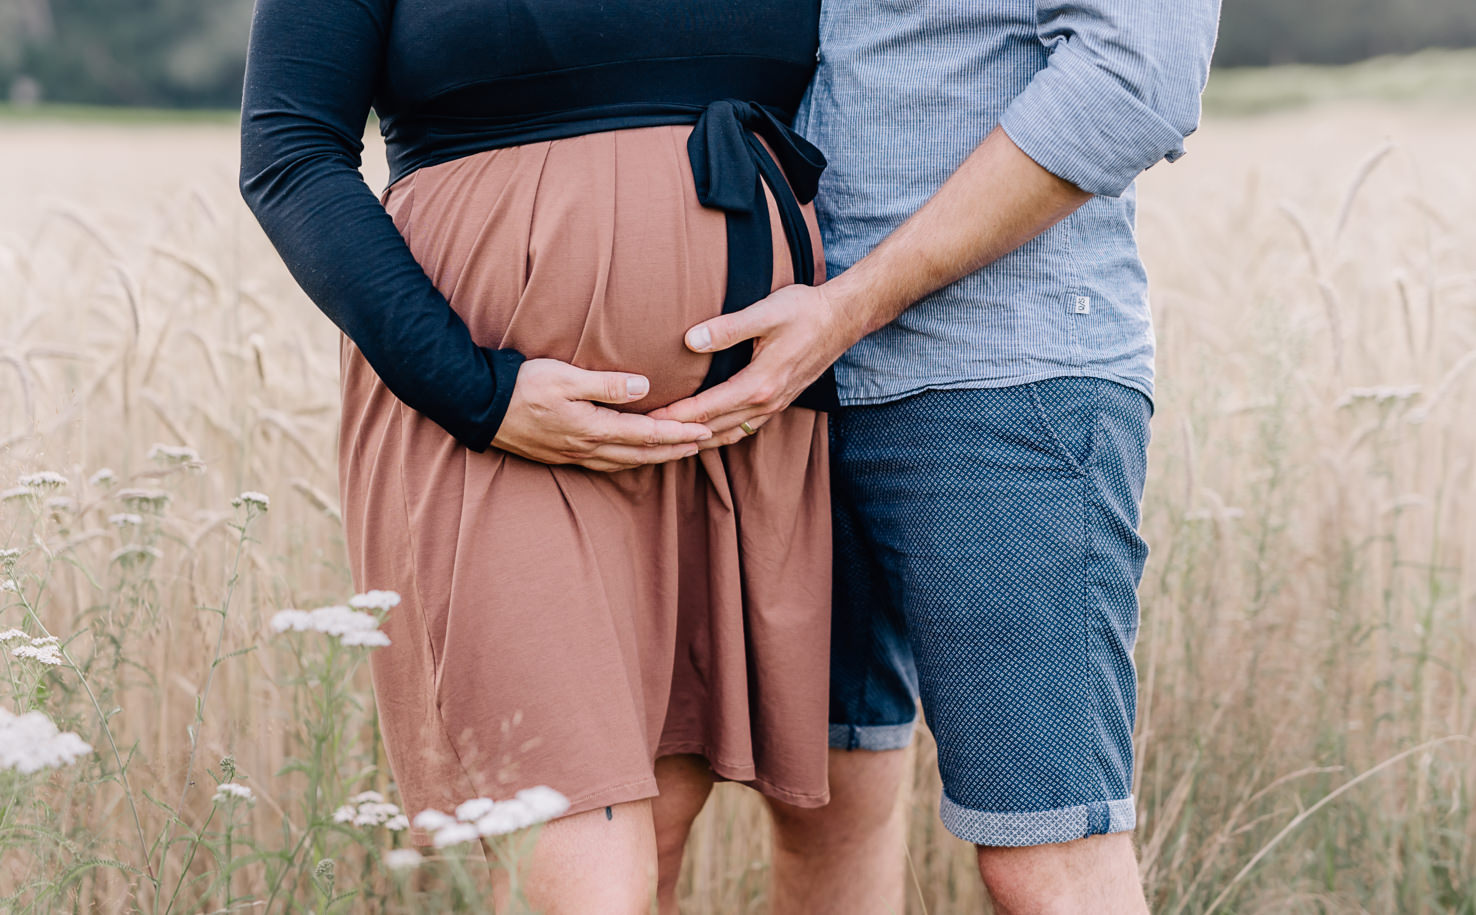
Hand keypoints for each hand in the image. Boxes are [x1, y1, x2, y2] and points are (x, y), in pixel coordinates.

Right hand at [492, 358, 713, 470]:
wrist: (478, 406)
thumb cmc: (521, 386)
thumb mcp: (563, 377)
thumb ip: (605, 384)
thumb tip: (644, 388)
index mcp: (592, 428)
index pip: (646, 434)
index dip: (677, 433)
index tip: (703, 430)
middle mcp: (587, 448)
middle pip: (641, 455)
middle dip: (674, 450)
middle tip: (702, 444)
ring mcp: (574, 456)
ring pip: (625, 463)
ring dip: (655, 459)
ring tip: (678, 452)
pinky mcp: (562, 456)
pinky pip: (606, 465)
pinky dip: (629, 462)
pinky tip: (634, 458)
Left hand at [649, 283, 861, 447]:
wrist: (843, 319)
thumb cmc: (804, 311)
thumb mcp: (765, 313)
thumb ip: (727, 328)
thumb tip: (691, 340)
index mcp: (759, 384)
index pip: (705, 409)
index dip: (673, 416)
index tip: (646, 420)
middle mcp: (766, 403)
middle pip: (713, 429)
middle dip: (678, 435)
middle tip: (646, 438)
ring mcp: (774, 405)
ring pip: (729, 434)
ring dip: (699, 441)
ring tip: (670, 443)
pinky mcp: (779, 402)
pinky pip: (744, 429)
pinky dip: (721, 435)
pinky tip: (707, 433)